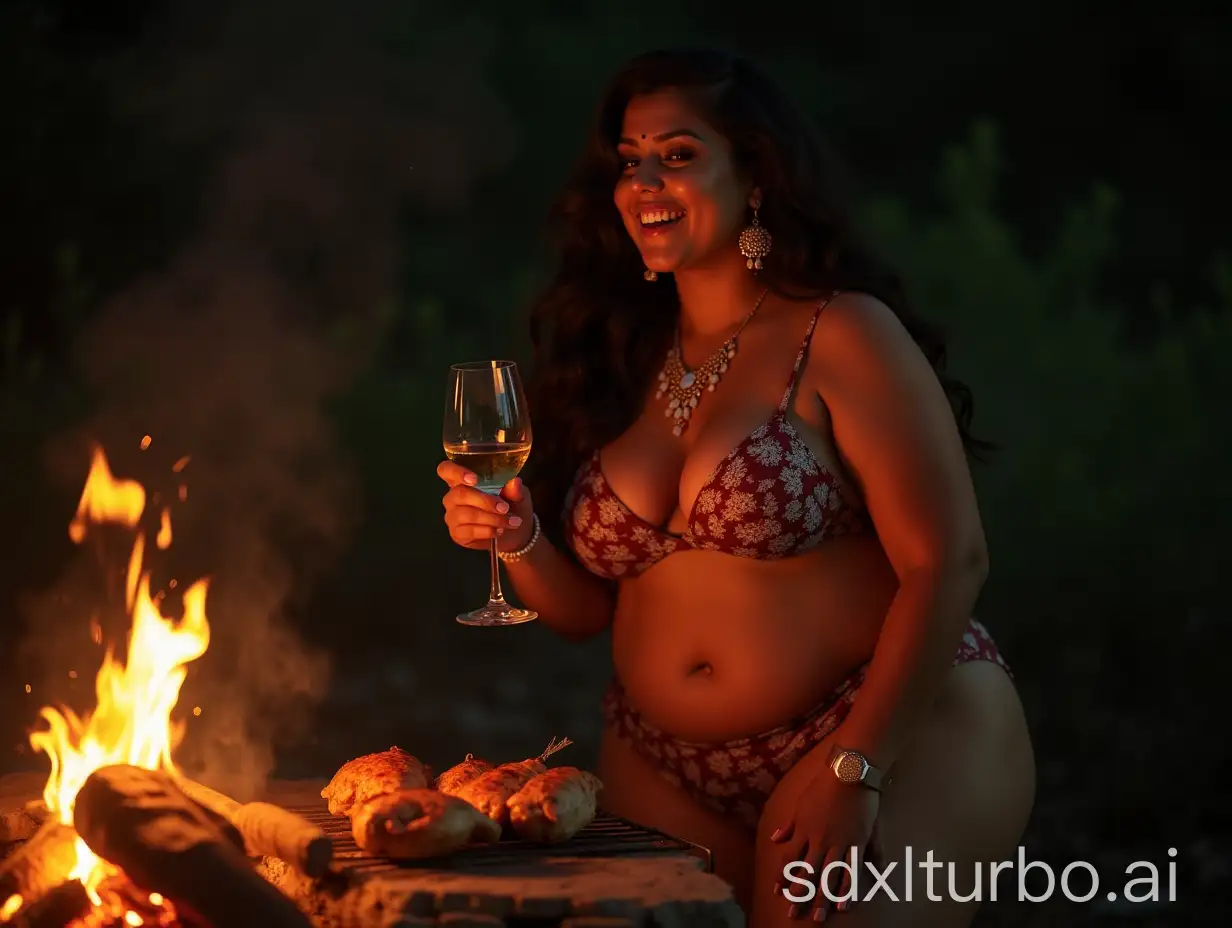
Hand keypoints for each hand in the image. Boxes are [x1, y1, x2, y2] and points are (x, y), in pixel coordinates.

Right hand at [438, 461, 534, 551]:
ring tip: (509, 522)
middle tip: (505, 508)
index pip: (446, 469)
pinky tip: (498, 531)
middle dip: (485, 501)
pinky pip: (469, 531)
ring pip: (466, 514)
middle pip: (459, 494)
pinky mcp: (457, 533)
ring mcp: (453, 515)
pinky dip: (487, 531)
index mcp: (464, 479)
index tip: (474, 479)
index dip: (455, 472)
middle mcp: (453, 496)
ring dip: (491, 518)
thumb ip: (514, 489)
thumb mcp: (517, 495)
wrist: (515, 533)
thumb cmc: (512, 506)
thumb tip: (514, 482)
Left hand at [771, 773, 883, 919]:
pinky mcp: (857, 842)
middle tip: (794, 914)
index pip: (790, 858)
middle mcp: (819, 840)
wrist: (848, 773)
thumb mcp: (800, 804)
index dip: (784, 876)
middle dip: (800, 895)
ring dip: (823, 898)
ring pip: (829, 876)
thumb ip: (789, 825)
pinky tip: (844, 903)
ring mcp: (839, 842)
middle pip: (808, 872)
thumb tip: (775, 839)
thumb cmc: (823, 786)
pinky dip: (848, 888)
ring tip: (820, 917)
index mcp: (804, 830)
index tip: (777, 892)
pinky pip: (852, 869)